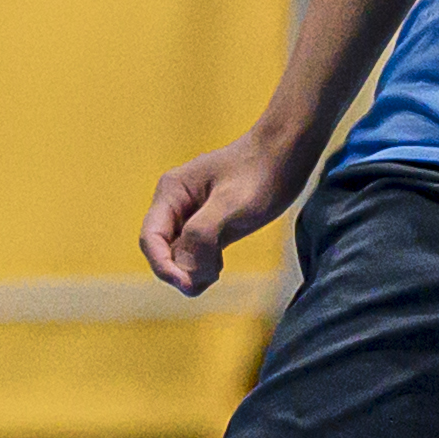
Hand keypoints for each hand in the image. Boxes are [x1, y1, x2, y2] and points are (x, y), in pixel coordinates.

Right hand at [141, 124, 314, 296]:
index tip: (187, 285)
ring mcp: (191, 215)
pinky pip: (195, 251)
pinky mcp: (209, 223)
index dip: (163, 265)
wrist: (287, 152)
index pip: (151, 238)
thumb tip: (184, 271)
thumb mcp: (233, 204)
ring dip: (192, 269)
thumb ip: (203, 235)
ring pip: (178, 254)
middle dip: (180, 269)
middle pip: (162, 249)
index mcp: (171, 193)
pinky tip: (219, 264)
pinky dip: (203, 264)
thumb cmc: (261, 173)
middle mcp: (175, 204)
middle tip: (212, 278)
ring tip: (217, 271)